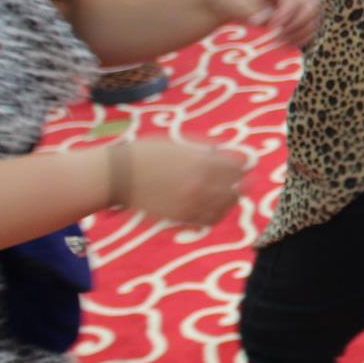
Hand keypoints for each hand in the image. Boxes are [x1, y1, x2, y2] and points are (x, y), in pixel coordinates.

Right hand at [122, 140, 246, 226]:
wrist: (118, 175)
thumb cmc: (145, 153)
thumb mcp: (178, 142)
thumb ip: (204, 147)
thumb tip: (226, 150)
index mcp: (202, 161)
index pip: (239, 166)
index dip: (244, 164)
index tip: (244, 164)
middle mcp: (201, 183)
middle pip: (238, 188)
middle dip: (242, 184)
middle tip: (244, 182)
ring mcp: (192, 202)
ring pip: (226, 207)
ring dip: (230, 200)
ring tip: (229, 196)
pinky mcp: (181, 216)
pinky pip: (209, 220)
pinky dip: (216, 215)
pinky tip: (213, 209)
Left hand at [205, 0, 320, 48]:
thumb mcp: (238, 3)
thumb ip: (258, 13)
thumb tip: (273, 24)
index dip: (287, 14)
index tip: (271, 27)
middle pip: (312, 7)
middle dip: (299, 24)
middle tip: (279, 33)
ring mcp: (294, 4)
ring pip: (313, 20)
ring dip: (300, 34)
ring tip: (279, 42)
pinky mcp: (294, 16)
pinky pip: (307, 29)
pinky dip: (300, 39)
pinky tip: (284, 45)